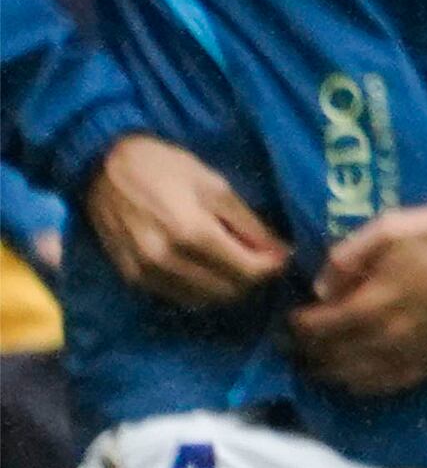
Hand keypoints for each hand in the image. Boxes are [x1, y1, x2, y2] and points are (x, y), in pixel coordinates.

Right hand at [81, 135, 291, 309]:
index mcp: (191, 232)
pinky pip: (177, 298)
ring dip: (227, 289)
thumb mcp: (214, 185)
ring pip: (204, 300)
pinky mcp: (132, 278)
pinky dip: (200, 291)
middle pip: (229, 290)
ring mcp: (145, 272)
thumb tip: (277, 251)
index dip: (271, 267)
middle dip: (252, 279)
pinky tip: (207, 271)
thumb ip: (248, 223)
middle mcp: (166, 259)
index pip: (247, 271)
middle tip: (260, 259)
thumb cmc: (164, 167)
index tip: (282, 256)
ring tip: (235, 265)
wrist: (102, 167)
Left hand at [282, 205, 426, 393]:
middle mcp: (391, 336)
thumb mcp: (389, 228)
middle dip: (308, 354)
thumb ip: (348, 258)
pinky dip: (369, 385)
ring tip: (318, 368)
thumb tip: (322, 289)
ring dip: (333, 374)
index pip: (320, 327)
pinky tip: (357, 381)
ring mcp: (416, 352)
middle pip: (336, 357)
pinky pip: (395, 383)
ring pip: (361, 377)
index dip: (297, 327)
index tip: (288, 321)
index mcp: (375, 302)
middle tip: (292, 349)